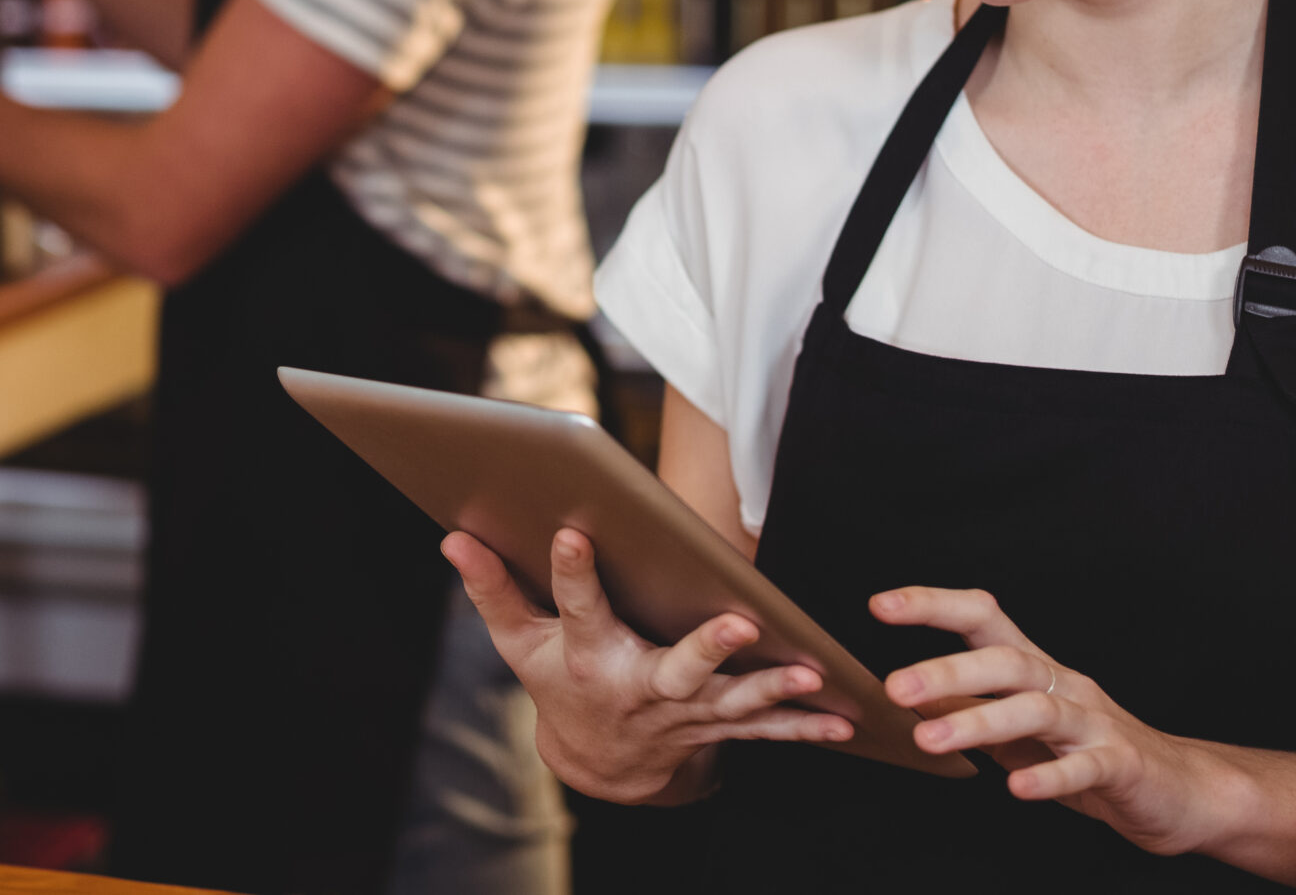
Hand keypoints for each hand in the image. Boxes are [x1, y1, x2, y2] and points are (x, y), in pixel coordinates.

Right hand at [445, 528, 851, 804]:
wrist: (598, 764)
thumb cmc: (560, 683)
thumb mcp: (520, 643)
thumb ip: (493, 590)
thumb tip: (453, 538)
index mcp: (589, 657)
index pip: (577, 606)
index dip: (572, 571)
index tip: (572, 532)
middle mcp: (639, 688)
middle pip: (675, 669)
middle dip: (708, 648)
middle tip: (741, 622)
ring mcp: (683, 715)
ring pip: (732, 703)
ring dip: (774, 691)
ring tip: (812, 674)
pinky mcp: (715, 729)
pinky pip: (763, 731)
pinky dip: (803, 727)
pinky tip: (842, 720)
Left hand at [875, 587, 1225, 855]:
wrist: (1179, 791)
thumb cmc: (1089, 754)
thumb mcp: (1020, 732)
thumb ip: (971, 712)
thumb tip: (909, 699)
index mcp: (1036, 669)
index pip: (983, 618)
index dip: (933, 605)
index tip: (879, 604)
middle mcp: (1065, 685)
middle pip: (1006, 660)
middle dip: (948, 671)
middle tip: (895, 688)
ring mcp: (1097, 723)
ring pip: (1038, 709)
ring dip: (980, 721)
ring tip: (929, 740)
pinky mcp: (1122, 765)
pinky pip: (1084, 766)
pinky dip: (1049, 775)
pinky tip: (1017, 788)